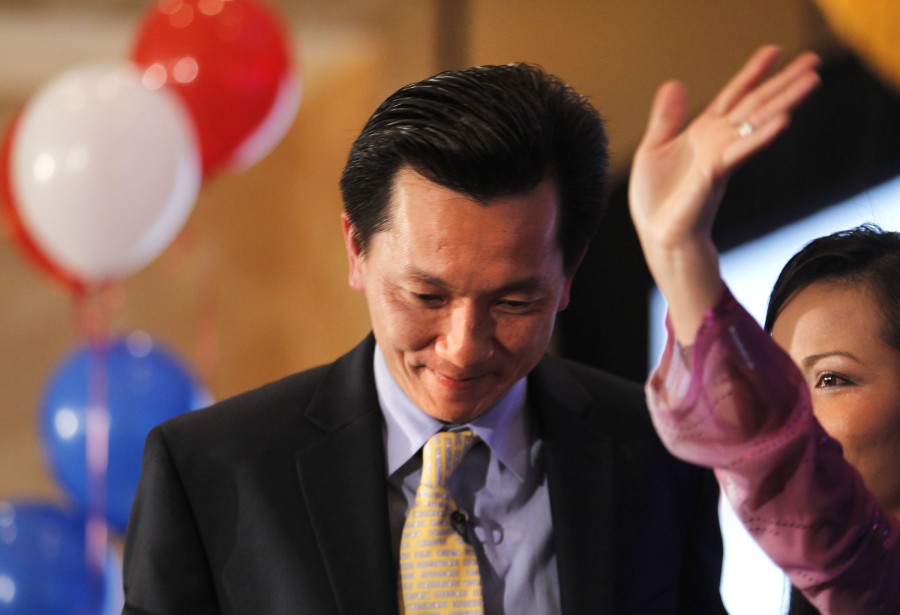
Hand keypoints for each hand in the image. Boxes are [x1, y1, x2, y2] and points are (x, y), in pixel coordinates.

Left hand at [629, 46, 819, 342]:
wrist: (658, 235)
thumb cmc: (657, 200)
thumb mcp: (654, 149)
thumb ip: (667, 118)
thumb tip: (675, 83)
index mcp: (704, 134)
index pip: (734, 97)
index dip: (752, 73)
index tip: (774, 50)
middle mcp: (719, 143)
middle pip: (755, 105)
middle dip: (782, 82)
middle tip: (813, 60)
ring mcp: (720, 157)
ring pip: (757, 123)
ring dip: (785, 101)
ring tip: (811, 81)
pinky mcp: (715, 175)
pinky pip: (741, 151)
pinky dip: (761, 136)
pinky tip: (783, 121)